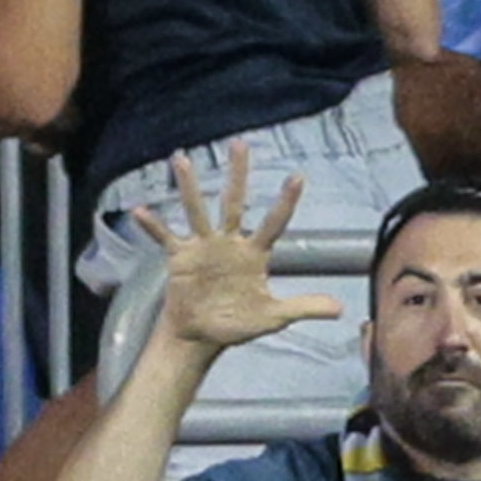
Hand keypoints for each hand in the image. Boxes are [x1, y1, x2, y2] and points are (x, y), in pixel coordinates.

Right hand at [133, 143, 342, 358]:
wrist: (201, 336)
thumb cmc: (237, 323)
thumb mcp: (273, 317)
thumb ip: (303, 306)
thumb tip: (340, 308)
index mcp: (254, 253)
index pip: (273, 222)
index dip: (285, 202)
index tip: (296, 176)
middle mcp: (228, 243)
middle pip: (234, 202)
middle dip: (238, 174)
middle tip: (240, 144)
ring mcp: (203, 247)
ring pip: (197, 210)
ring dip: (190, 186)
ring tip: (183, 160)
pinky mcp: (180, 258)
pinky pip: (165, 238)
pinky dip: (153, 226)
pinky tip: (139, 212)